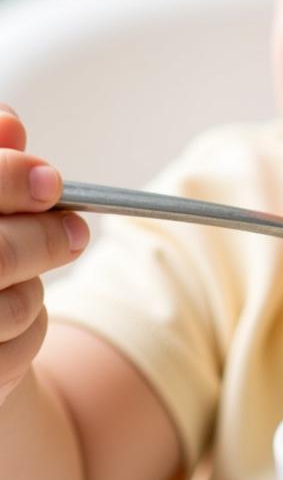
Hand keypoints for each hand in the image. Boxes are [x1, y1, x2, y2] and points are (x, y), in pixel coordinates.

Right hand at [0, 106, 88, 407]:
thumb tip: (9, 123)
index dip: (5, 179)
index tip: (52, 181)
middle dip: (42, 239)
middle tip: (77, 232)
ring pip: (5, 308)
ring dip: (28, 292)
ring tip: (20, 283)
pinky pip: (9, 356)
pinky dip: (22, 336)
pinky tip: (5, 327)